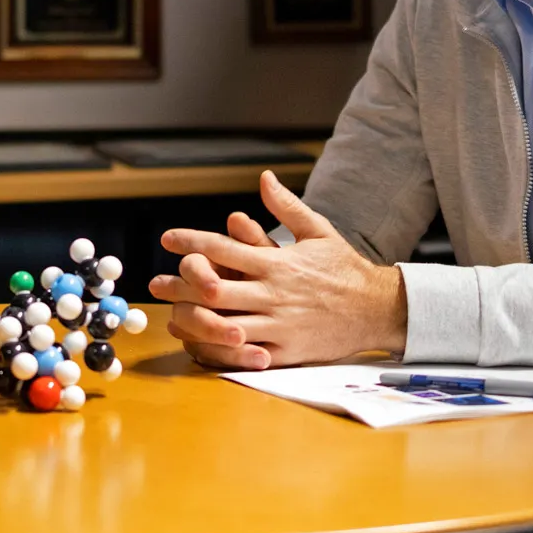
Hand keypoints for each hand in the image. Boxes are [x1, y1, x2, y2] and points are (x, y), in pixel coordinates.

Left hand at [149, 171, 406, 369]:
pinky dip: (218, 351)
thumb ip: (286, 205)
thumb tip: (264, 177)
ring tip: (171, 316)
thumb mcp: (317, 230)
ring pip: (223, 325)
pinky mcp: (285, 351)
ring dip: (192, 320)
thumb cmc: (344, 267)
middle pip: (214, 290)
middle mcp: (273, 293)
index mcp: (276, 262)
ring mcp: (278, 325)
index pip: (224, 249)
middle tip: (156, 284)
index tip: (167, 239)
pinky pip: (244, 355)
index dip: (191, 242)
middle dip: (180, 286)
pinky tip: (200, 345)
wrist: (376, 308)